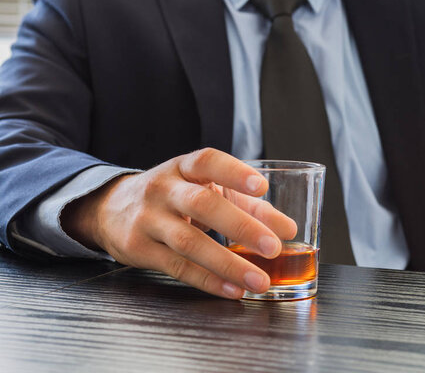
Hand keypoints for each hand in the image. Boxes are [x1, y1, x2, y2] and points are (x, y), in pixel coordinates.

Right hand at [61, 148, 296, 298]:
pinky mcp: (139, 249)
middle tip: (272, 246)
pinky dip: (208, 281)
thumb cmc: (172, 196)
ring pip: (189, 242)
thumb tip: (288, 229)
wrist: (110, 208)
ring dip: (228, 263)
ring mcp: (147, 219)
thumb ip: (249, 205)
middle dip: (240, 226)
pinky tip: (233, 289)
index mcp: (183, 167)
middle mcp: (163, 189)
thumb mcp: (205, 188)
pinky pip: (177, 268)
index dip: (234, 173)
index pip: (208, 161)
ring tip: (259, 280)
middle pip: (201, 204)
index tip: (261, 187)